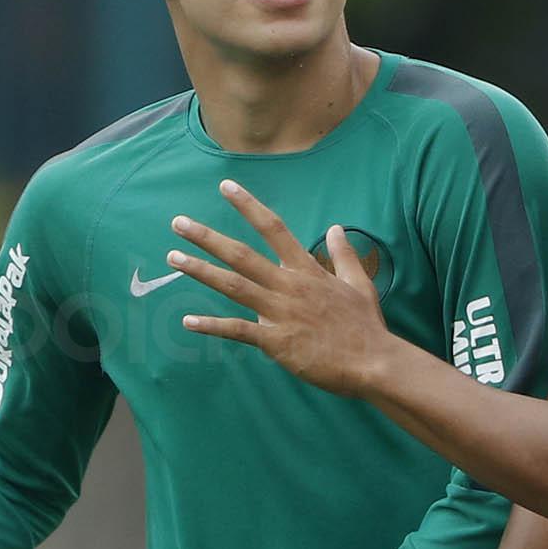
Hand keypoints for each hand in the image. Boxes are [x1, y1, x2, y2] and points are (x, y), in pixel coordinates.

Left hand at [166, 181, 394, 396]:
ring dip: (201, 271)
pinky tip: (188, 321)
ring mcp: (280, 312)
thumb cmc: (365, 325)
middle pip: (241, 254)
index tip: (225, 187)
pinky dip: (212, 326)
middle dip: (207, 237)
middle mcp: (288, 285)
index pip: (274, 228)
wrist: (373, 362)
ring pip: (233, 285)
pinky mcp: (276, 341)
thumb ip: (344, 254)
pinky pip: (237, 330)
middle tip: (178, 223)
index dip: (248, 205)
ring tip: (174, 258)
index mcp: (306, 270)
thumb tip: (336, 227)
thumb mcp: (359, 283)